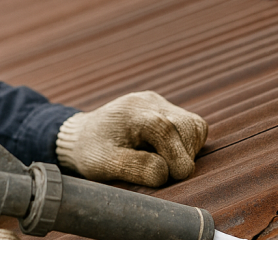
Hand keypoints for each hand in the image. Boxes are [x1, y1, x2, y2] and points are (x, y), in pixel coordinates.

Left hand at [55, 91, 206, 186]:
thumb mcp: (105, 164)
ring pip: (194, 126)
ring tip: (166, 162)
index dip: (175, 155)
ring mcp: (160, 103)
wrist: (83, 137)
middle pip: (186, 125)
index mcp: (131, 112)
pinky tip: (169, 154)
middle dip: (183, 154)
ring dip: (188, 150)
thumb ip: (135, 168)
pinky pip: (192, 127)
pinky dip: (187, 144)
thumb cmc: (92, 152)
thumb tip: (166, 173)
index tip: (175, 176)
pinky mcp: (168, 110)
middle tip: (170, 173)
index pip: (164, 128)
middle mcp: (148, 102)